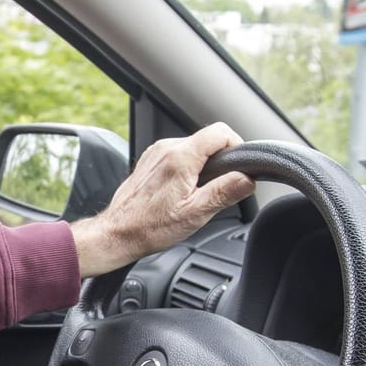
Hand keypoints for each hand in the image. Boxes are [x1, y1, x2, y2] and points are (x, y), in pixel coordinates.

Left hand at [68, 123, 254, 278]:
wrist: (118, 233)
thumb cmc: (150, 227)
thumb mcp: (195, 213)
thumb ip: (224, 192)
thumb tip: (247, 179)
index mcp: (180, 157)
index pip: (220, 132)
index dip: (237, 145)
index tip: (240, 165)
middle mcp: (166, 149)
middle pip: (207, 140)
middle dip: (221, 161)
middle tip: (220, 188)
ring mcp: (156, 153)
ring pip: (193, 148)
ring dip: (203, 166)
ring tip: (197, 194)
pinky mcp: (150, 161)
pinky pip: (178, 155)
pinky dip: (187, 169)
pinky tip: (181, 192)